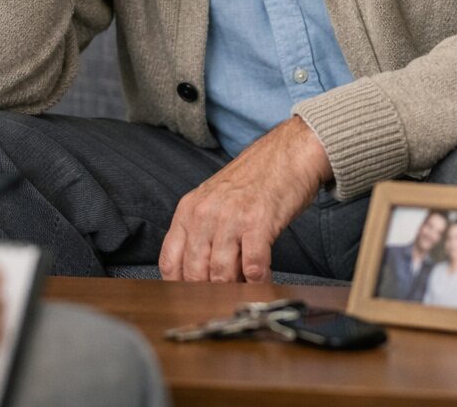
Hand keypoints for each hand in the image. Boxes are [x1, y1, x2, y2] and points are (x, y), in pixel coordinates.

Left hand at [159, 117, 333, 282]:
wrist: (286, 154)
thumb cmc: (252, 181)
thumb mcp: (213, 201)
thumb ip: (202, 234)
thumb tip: (199, 278)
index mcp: (188, 210)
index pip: (170, 261)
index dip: (178, 287)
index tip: (189, 299)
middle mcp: (204, 214)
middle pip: (194, 272)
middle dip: (207, 293)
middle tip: (220, 301)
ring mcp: (230, 218)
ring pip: (221, 274)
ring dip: (232, 290)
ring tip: (241, 293)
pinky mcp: (258, 223)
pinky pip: (252, 267)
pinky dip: (257, 282)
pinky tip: (261, 282)